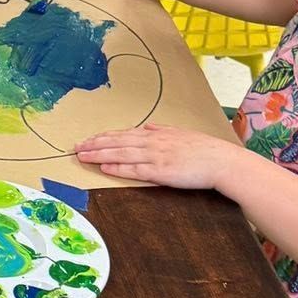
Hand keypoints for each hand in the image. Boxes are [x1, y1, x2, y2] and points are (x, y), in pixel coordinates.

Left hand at [74, 124, 240, 192]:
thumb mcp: (182, 133)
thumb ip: (163, 130)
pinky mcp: (161, 171)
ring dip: (100, 155)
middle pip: (117, 142)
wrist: (222, 161)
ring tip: (83, 156)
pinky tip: (104, 168)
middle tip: (76, 147)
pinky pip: (135, 169)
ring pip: (121, 154)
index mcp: (157, 134)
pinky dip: (118, 168)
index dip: (103, 137)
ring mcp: (156, 156)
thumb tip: (149, 127)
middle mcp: (153, 142)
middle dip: (94, 145)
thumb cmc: (205, 149)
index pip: (123, 134)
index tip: (88, 139)